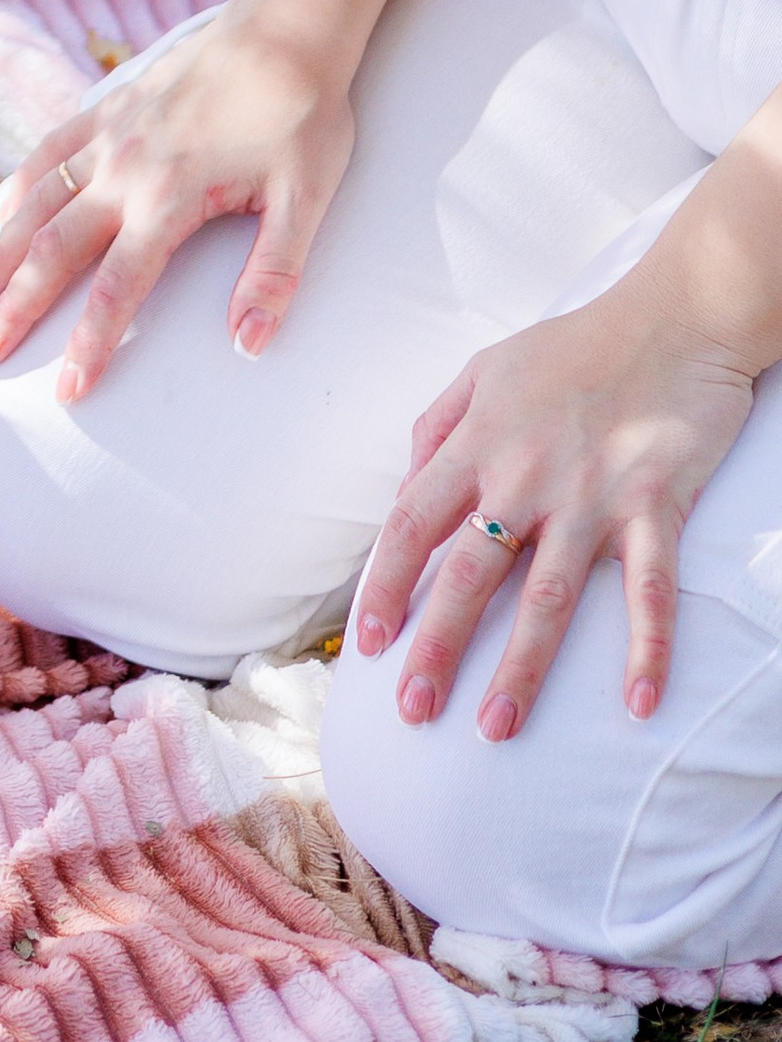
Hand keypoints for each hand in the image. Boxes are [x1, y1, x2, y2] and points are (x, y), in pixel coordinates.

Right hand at [0, 4, 357, 401]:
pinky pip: (44, 154)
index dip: (88, 343)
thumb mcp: (307, 198)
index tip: (65, 392)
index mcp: (169, 196)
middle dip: (15, 309)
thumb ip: (273, 274)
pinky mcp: (106, 107)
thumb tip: (247, 346)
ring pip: (32, 203)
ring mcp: (107, 134)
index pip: (118, 287)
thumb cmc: (304, 115)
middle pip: (51, 250)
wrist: (288, 25)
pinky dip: (14, 192)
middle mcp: (123, 168)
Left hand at [352, 294, 753, 737]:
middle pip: (468, 572)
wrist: (676, 315)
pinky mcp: (656, 505)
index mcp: (478, 442)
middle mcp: (526, 475)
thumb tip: (404, 489)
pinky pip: (649, 588)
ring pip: (548, 595)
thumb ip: (437, 426)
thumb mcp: (486, 368)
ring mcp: (592, 495)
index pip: (412, 523)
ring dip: (521, 667)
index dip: (384, 584)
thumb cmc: (576, 344)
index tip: (366, 640)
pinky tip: (637, 704)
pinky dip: (647, 648)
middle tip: (412, 711)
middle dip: (436, 645)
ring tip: (495, 726)